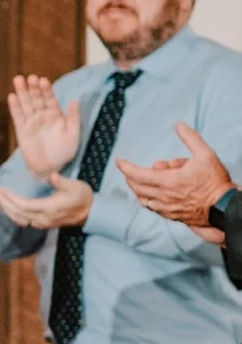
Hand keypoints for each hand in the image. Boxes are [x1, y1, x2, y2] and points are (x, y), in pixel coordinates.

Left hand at [0, 173, 92, 232]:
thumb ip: (62, 182)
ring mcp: (42, 223)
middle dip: (3, 202)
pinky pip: (22, 220)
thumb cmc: (82, 196)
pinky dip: (11, 212)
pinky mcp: (41, 224)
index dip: (10, 198)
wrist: (90, 212)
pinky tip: (6, 204)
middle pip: (17, 213)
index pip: (24, 205)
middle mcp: (43, 218)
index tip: (1, 188)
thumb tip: (53, 176)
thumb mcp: (76, 186)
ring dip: (5, 208)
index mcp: (49, 208)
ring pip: (18, 219)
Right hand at [8, 75, 82, 176]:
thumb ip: (74, 118)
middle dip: (33, 88)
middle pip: (36, 98)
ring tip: (18, 79)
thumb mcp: (74, 135)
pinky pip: (17, 117)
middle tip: (30, 77)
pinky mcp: (22, 130)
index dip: (46, 89)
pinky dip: (14, 107)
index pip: (49, 98)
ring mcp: (31, 122)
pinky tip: (12, 97)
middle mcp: (42, 115)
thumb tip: (75, 100)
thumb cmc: (65, 152)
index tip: (43, 80)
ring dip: (22, 92)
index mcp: (55, 114)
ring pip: (25, 104)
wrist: (51, 167)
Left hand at [117, 123, 233, 239]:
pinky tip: (155, 194)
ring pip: (144, 199)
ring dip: (140, 189)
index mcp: (168, 182)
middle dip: (131, 177)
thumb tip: (180, 126)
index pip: (138, 175)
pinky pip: (153, 208)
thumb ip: (191, 138)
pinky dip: (149, 199)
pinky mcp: (173, 216)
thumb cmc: (215, 182)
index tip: (119, 162)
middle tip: (131, 169)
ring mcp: (167, 209)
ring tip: (147, 179)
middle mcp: (164, 197)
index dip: (126, 167)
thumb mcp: (206, 154)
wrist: (224, 207)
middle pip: (137, 188)